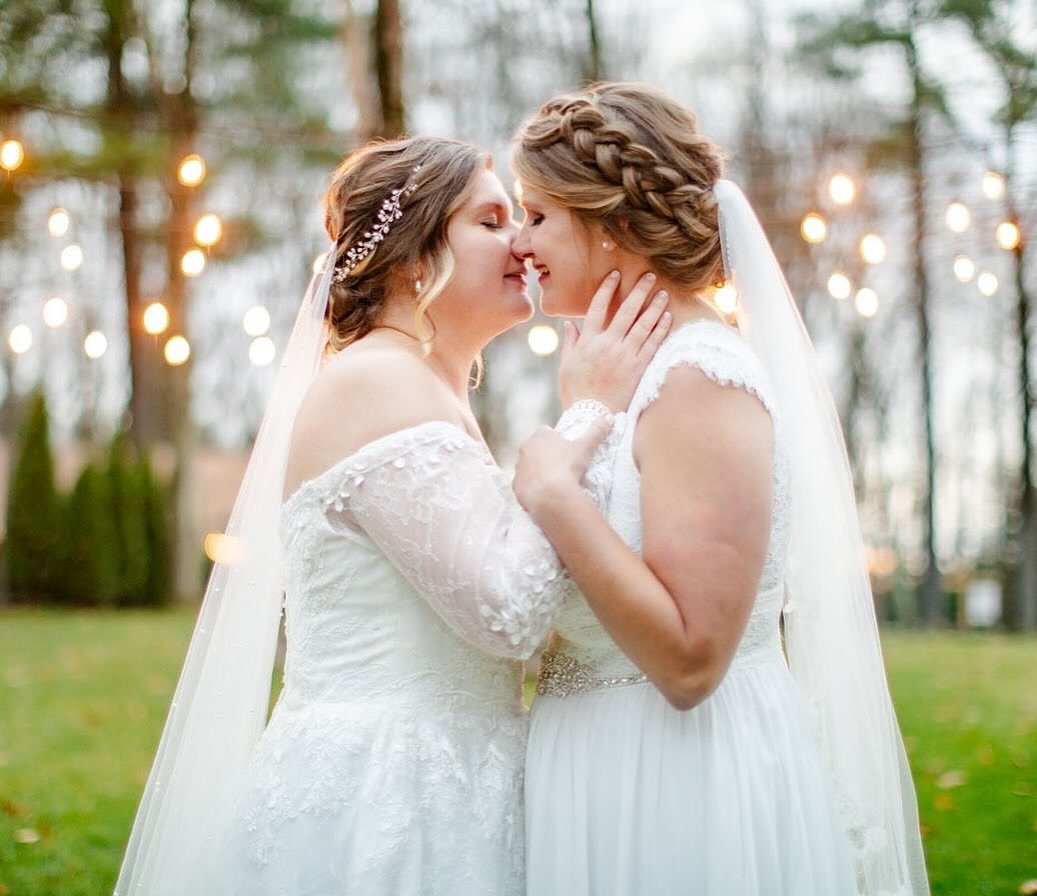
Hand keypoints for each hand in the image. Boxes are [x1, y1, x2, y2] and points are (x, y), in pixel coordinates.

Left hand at [513, 417, 610, 517]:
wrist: (550, 495)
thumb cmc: (568, 467)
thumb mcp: (585, 448)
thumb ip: (597, 431)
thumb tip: (610, 417)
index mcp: (540, 436)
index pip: (546, 432)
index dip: (555, 441)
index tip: (565, 451)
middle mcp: (524, 449)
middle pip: (535, 449)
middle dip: (545, 455)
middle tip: (561, 467)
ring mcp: (518, 468)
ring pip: (528, 467)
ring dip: (537, 472)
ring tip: (553, 482)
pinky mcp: (515, 485)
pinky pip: (523, 485)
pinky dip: (532, 488)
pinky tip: (544, 493)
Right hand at [558, 271, 671, 410]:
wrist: (591, 416)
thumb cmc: (576, 393)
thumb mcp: (566, 366)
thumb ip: (570, 343)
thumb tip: (569, 324)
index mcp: (588, 342)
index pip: (598, 307)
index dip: (607, 289)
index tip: (616, 275)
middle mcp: (607, 345)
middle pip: (626, 311)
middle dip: (639, 291)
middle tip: (650, 276)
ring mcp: (624, 356)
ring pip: (643, 325)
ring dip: (654, 307)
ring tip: (664, 293)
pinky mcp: (637, 368)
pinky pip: (652, 345)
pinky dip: (660, 330)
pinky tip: (668, 318)